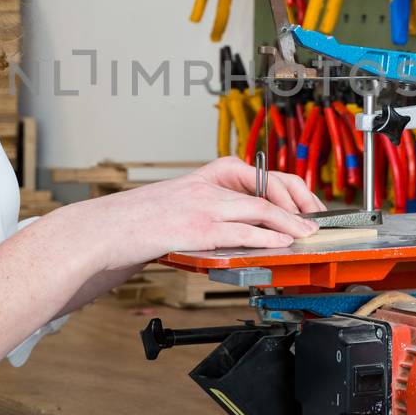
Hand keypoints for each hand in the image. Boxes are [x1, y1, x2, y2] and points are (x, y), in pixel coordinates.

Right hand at [41, 156, 326, 273]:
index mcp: (203, 178)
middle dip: (295, 200)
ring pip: (258, 208)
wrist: (102, 231)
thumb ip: (210, 214)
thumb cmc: (135, 224)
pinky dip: (266, 235)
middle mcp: (205, 186)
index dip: (288, 187)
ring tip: (307, 233)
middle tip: (313, 218)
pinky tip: (282, 242)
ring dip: (289, 221)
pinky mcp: (196, 229)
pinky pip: (240, 231)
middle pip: (264, 184)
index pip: (256, 172)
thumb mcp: (179, 207)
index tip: (305, 202)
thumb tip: (246, 229)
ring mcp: (201, 206)